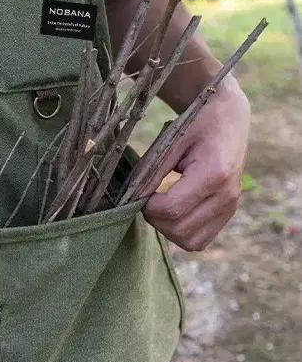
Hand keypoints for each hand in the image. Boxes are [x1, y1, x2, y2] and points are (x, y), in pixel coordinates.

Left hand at [142, 78, 250, 251]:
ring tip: (161, 206)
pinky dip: (182, 233)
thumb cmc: (196, 124)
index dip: (148, 206)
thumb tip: (131, 199)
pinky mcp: (229, 213)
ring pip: (190, 242)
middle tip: (148, 199)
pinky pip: (200, 240)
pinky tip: (174, 213)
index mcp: (214, 174)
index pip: (171, 209)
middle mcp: (227, 195)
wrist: (227, 119)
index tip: (141, 191)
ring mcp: (231, 207)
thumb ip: (151, 171)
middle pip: (179, 230)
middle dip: (155, 219)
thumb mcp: (170, 140)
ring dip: (167, 229)